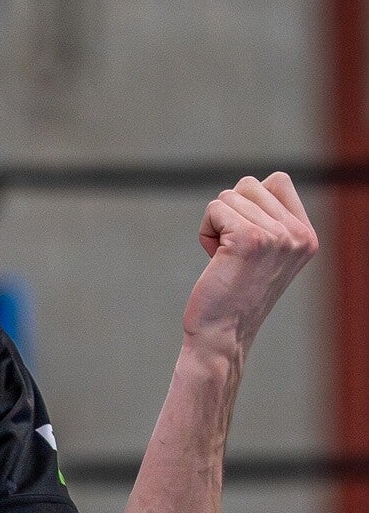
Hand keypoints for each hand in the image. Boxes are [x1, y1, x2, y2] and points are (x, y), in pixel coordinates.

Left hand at [182, 172, 317, 356]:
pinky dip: (206, 232)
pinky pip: (215, 209)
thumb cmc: (234, 292)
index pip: (277, 181)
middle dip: (229, 213)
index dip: (249, 203)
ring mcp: (277, 236)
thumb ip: (269, 219)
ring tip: (225, 259)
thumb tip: (250, 185)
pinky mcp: (249, 239)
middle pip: (249, 185)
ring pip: (229, 196)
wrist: (222, 332)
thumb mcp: (267, 253)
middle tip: (233, 253)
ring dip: (216, 224)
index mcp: (307, 236)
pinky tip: (215, 260)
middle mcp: (298, 235)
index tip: (246, 241)